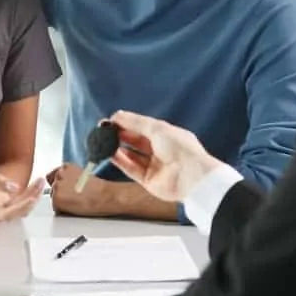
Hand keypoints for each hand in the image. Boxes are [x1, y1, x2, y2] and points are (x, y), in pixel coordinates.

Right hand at [0, 159, 43, 221]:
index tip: (32, 197)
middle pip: (17, 212)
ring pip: (21, 207)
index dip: (21, 207)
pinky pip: (20, 202)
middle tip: (40, 183)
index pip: (7, 213)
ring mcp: (1, 207)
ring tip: (40, 181)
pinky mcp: (6, 202)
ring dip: (33, 195)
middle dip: (32, 198)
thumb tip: (14, 188)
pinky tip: (35, 184)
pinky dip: (29, 193)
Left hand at [49, 163, 114, 216]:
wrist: (104, 196)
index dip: (60, 185)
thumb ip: (70, 177)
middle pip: (53, 187)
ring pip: (54, 197)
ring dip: (61, 201)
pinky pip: (56, 208)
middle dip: (60, 193)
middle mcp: (59, 174)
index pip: (53, 176)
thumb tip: (64, 185)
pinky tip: (74, 207)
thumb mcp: (82, 175)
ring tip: (76, 202)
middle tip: (74, 197)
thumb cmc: (98, 188)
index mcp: (66, 167)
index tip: (66, 190)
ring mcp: (56, 186)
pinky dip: (63, 210)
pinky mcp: (56, 199)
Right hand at [108, 111, 224, 202]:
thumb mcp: (157, 128)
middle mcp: (160, 150)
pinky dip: (120, 161)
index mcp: (166, 135)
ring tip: (104, 141)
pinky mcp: (148, 180)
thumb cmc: (180, 148)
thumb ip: (135, 122)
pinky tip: (109, 153)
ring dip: (118, 148)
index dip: (127, 123)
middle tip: (103, 130)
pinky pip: (131, 168)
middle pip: (135, 141)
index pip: (143, 127)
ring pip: (131, 155)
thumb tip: (116, 115)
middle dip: (120, 135)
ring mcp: (154, 166)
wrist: (192, 177)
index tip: (111, 120)